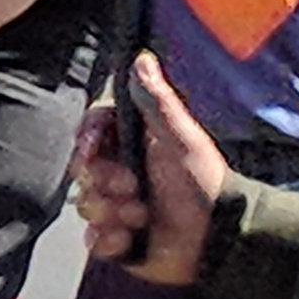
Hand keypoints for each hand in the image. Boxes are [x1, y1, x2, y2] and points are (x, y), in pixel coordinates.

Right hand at [69, 53, 225, 285]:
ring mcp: (116, 206)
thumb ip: (157, 101)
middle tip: (136, 187)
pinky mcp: (116, 239)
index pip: (92, 130)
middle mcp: (120, 172)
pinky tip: (134, 238)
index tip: (92, 147)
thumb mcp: (181, 138)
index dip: (87, 138)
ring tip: (144, 216)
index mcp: (133, 143)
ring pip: (86, 204)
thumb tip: (141, 58)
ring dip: (115, 213)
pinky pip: (93, 240)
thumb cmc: (203, 182)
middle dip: (106, 182)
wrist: (215, 238)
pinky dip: (112, 240)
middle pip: (83, 169)